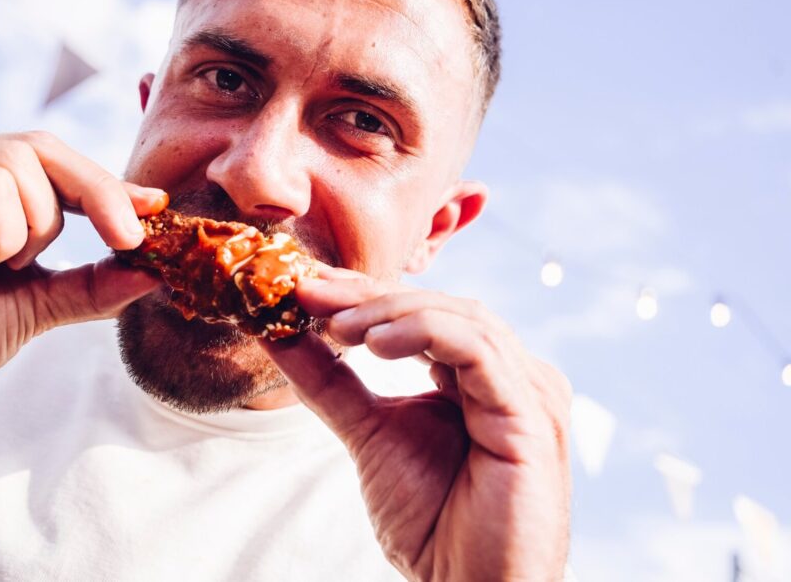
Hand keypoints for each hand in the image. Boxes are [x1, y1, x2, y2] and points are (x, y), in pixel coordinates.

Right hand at [0, 131, 165, 408]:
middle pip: (43, 145)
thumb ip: (90, 287)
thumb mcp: (33, 306)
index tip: (156, 208)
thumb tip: (154, 272)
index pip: (55, 160)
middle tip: (128, 240)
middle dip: (99, 193)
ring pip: (18, 161)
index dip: (109, 184)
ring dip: (33, 228)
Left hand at [262, 268, 571, 580]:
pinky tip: (374, 344)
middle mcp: (508, 375)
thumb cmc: (433, 524)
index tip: (301, 286)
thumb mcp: (368, 434)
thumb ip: (330, 382)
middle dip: (369, 294)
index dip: (361, 293)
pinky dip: (424, 333)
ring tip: (335, 324)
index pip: (418, 314)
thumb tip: (278, 331)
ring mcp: (527, 389)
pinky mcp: (532, 412)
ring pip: (461, 316)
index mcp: (478, 376)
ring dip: (389, 311)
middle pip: (439, 307)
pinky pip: (479, 350)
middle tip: (308, 292)